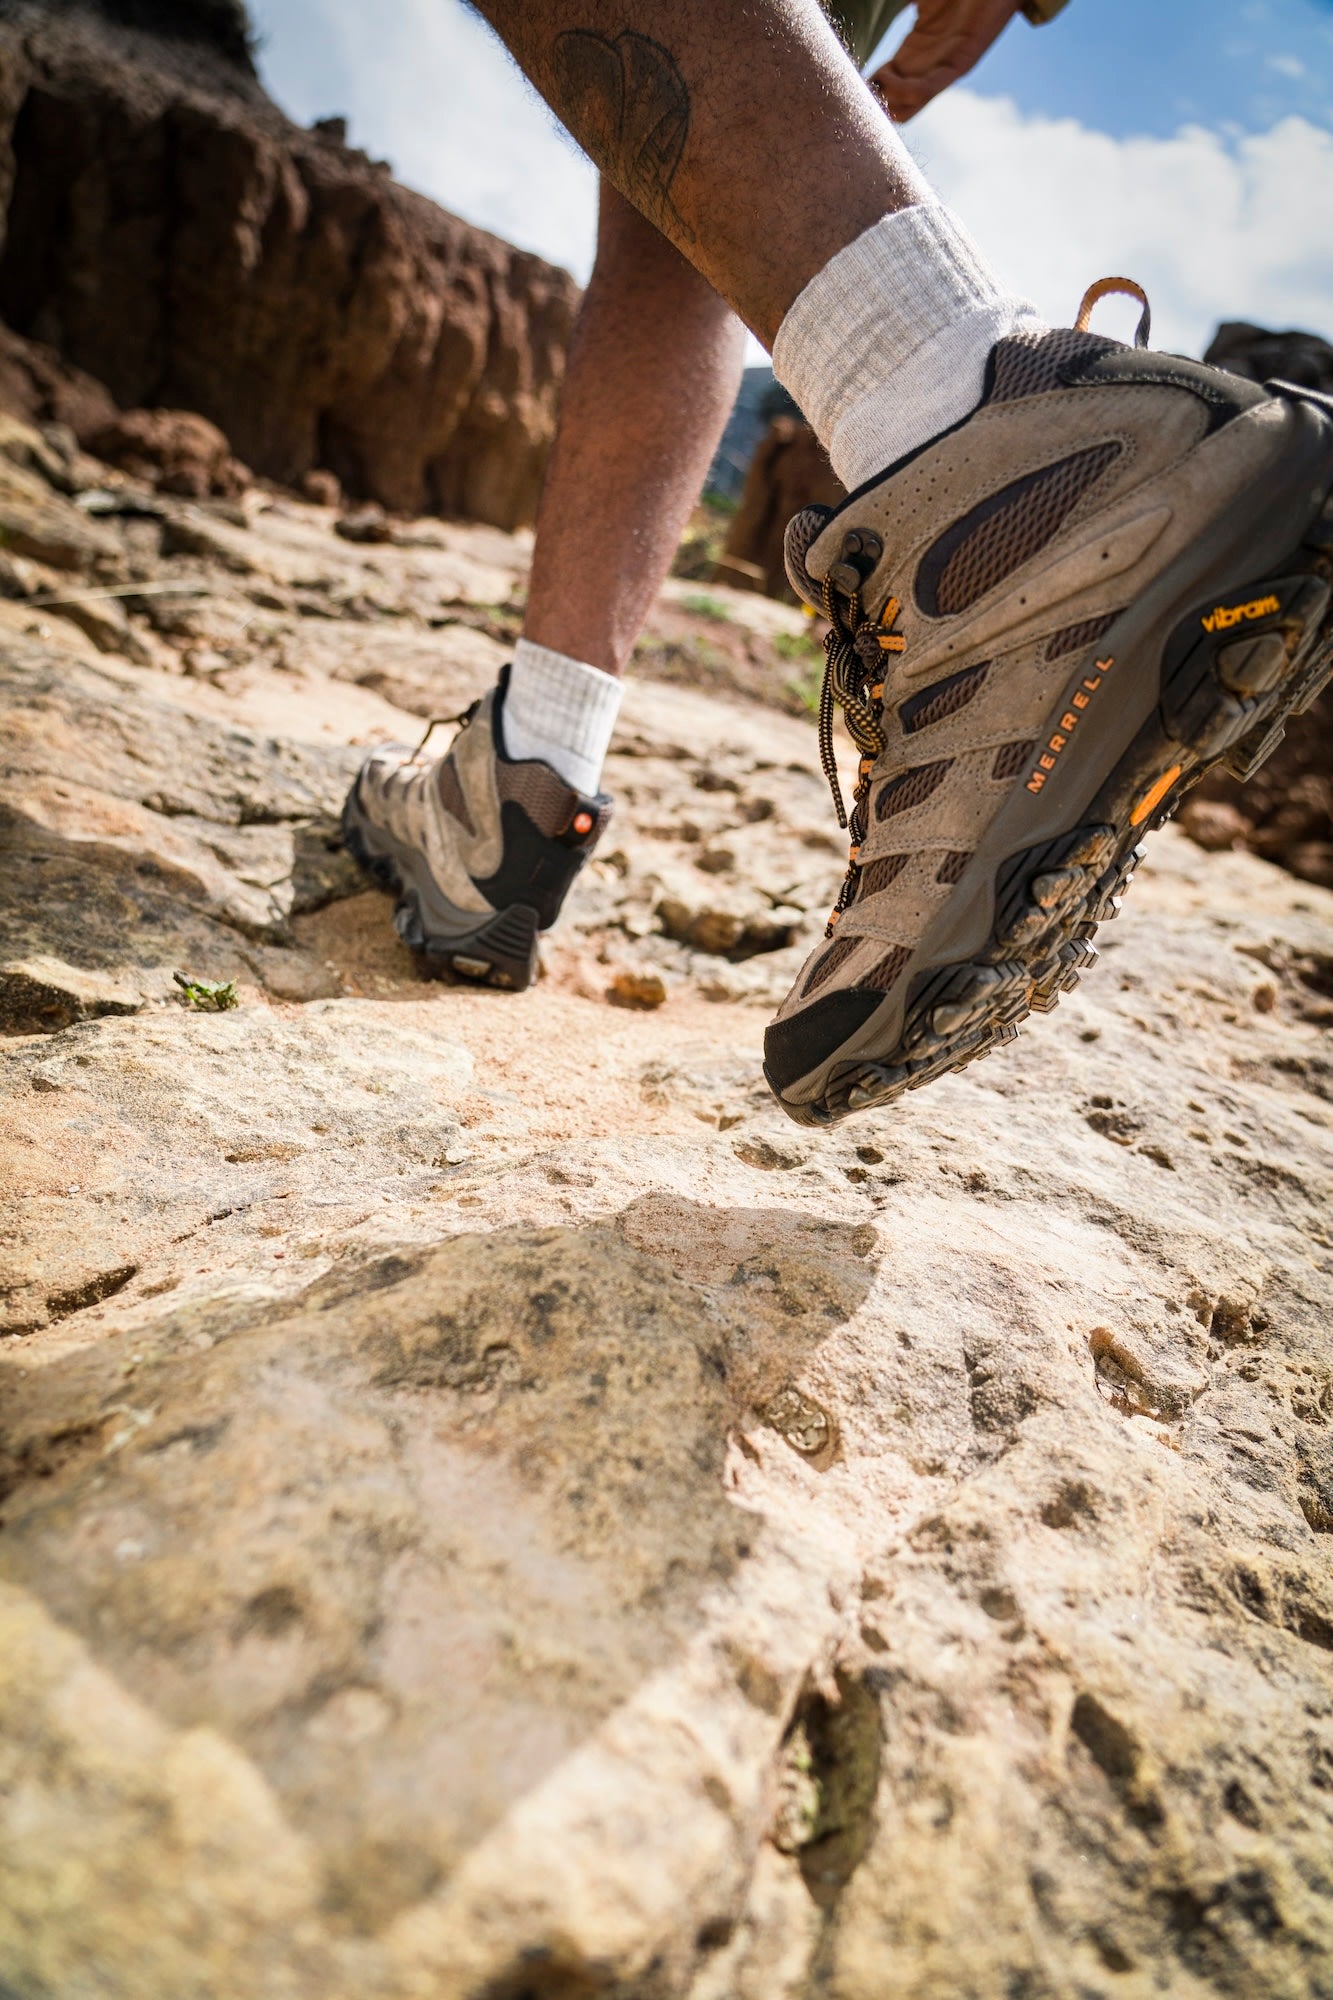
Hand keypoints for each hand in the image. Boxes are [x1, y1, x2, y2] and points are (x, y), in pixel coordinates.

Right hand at [867, 0, 1023, 121]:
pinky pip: (927, 90)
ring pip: (907, 107)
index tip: (843, 83)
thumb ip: (891, 3)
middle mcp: (926, 66)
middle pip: (893, 104)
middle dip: (871, 104)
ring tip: (875, 83)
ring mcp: (943, 67)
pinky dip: (904, 92)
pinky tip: (888, 78)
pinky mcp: (961, 62)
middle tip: (855, 92)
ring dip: (885, 101)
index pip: (882, 85)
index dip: (863, 88)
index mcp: (913, 52)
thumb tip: (853, 5)